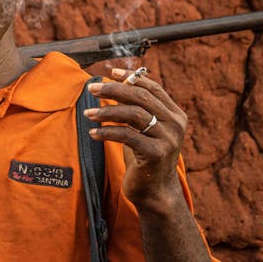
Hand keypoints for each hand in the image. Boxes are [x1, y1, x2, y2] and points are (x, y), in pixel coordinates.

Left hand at [84, 68, 187, 214]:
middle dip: (114, 90)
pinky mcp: (156, 154)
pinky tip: (93, 134)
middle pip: (141, 97)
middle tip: (92, 89)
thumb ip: (136, 107)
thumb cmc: (144, 156)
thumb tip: (114, 82)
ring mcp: (167, 139)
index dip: (132, 77)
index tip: (111, 72)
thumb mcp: (143, 129)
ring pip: (133, 114)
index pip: (153, 87)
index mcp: (175, 114)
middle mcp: (175, 124)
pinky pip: (127, 136)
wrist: (155, 191)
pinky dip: (107, 132)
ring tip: (88, 113)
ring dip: (106, 111)